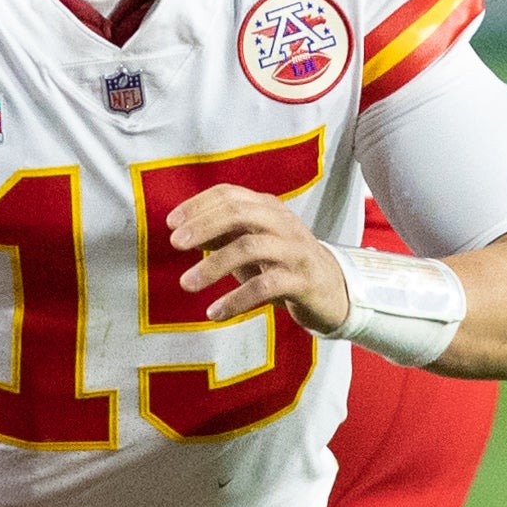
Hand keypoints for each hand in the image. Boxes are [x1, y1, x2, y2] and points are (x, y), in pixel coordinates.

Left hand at [167, 184, 347, 334]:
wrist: (335, 292)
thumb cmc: (283, 264)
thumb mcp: (251, 244)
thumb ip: (222, 234)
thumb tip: (183, 233)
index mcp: (268, 208)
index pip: (230, 194)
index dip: (198, 205)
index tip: (171, 223)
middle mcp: (283, 223)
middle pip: (239, 212)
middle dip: (203, 225)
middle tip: (175, 244)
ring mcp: (295, 251)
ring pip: (250, 247)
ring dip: (213, 265)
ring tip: (187, 284)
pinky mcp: (303, 281)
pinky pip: (266, 287)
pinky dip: (236, 300)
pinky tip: (215, 313)